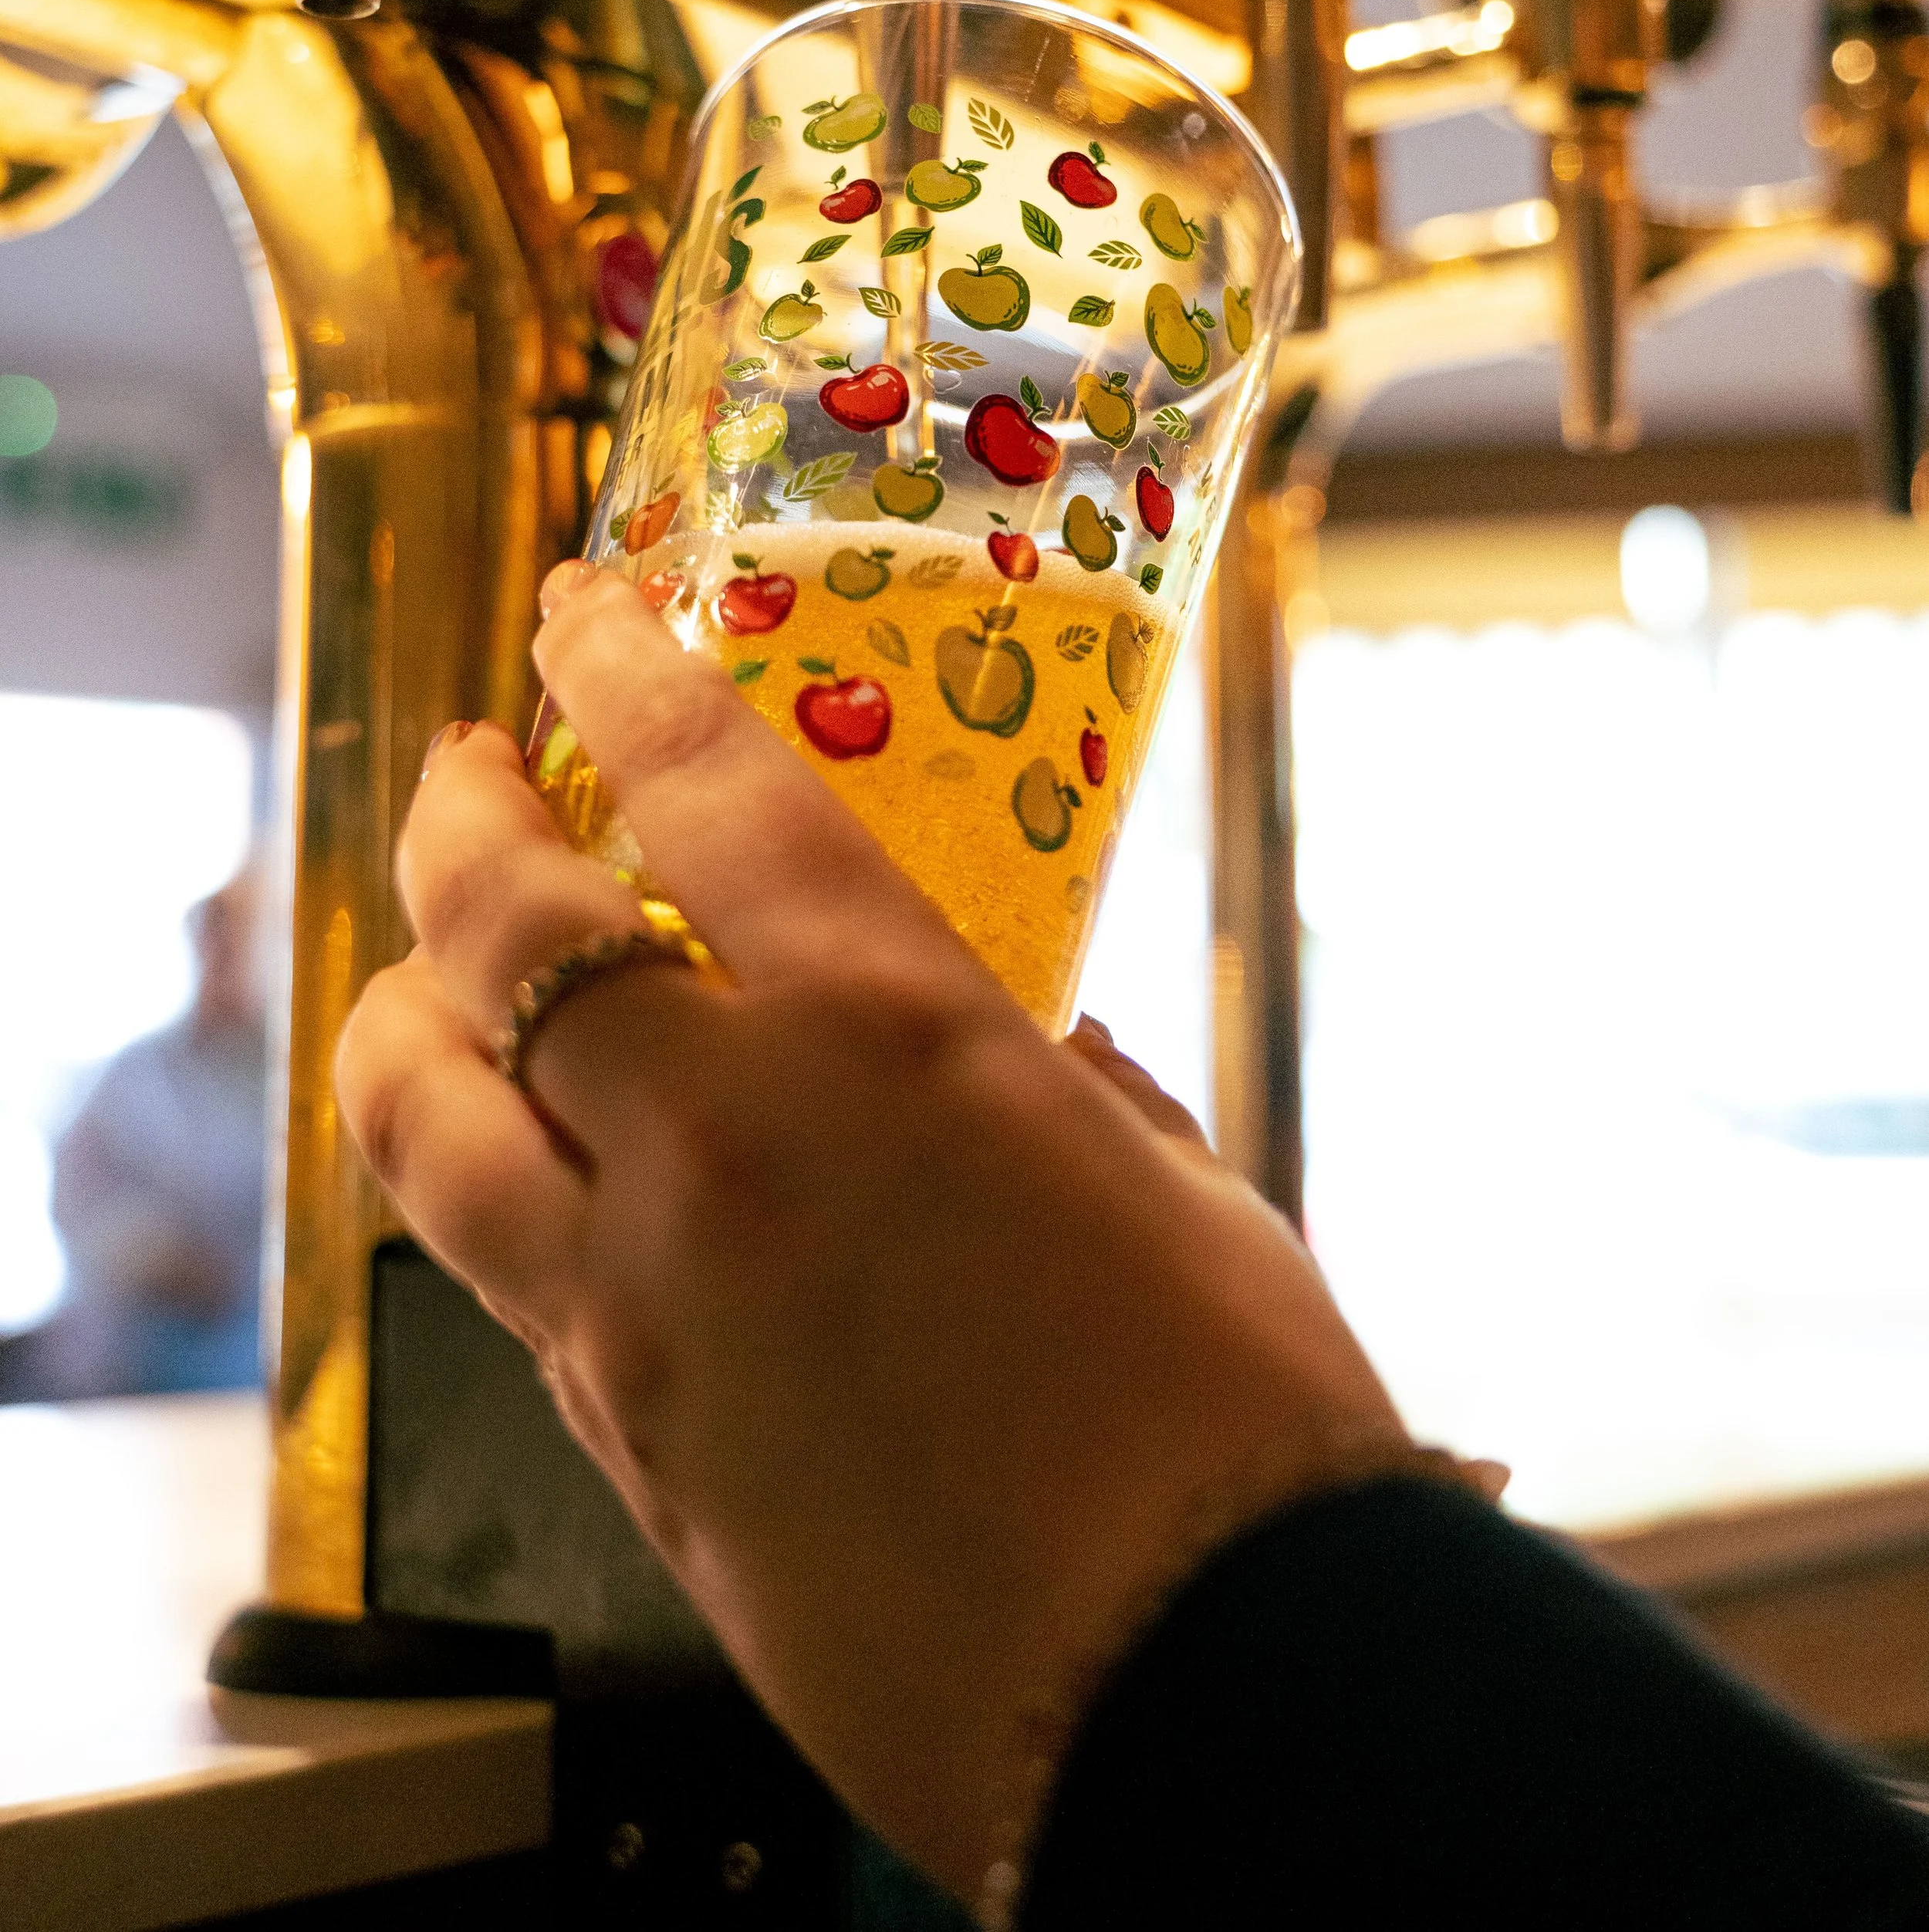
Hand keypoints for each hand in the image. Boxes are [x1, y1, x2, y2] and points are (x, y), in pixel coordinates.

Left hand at [336, 571, 1409, 1905]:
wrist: (1200, 1702)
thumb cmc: (1239, 1433)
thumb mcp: (1175, 1191)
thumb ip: (1057, 1089)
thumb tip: (1013, 1050)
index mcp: (894, 1037)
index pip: (700, 783)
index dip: (618, 664)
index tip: (580, 607)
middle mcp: (728, 1147)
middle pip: (497, 927)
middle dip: (458, 814)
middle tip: (470, 767)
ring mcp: (642, 1307)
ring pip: (417, 1114)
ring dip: (400, 1009)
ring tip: (425, 971)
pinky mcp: (619, 1448)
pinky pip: (495, 1278)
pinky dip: (477, 1182)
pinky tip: (526, 1170)